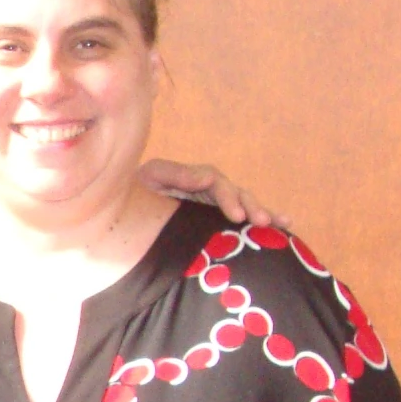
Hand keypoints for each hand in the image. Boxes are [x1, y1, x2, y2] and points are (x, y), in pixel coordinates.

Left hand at [139, 159, 285, 229]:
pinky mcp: (210, 221)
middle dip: (250, 206)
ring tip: (282, 223)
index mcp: (189, 178)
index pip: (215, 182)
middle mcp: (203, 189)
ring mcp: (209, 205)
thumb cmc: (131, 194)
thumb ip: (175, 174)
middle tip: (261, 221)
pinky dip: (260, 222)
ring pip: (241, 206)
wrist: (117, 213)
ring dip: (262, 213)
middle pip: (235, 193)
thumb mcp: (149, 178)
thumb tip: (209, 178)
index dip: (228, 197)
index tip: (237, 216)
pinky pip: (238, 220)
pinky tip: (283, 228)